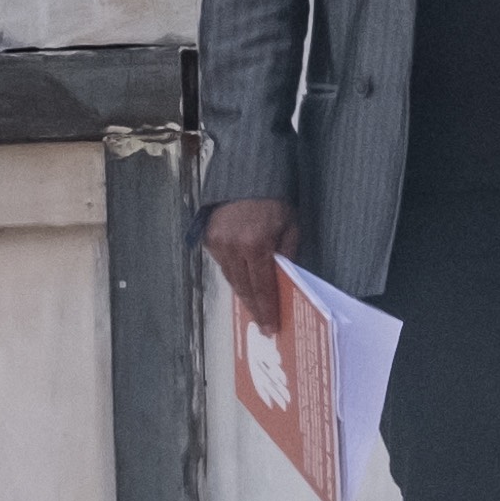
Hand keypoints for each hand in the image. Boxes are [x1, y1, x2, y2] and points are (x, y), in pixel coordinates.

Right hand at [202, 197, 294, 331]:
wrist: (247, 172)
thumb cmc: (274, 199)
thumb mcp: (290, 227)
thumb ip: (286, 256)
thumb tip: (284, 282)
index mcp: (255, 245)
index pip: (262, 287)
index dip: (267, 310)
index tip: (271, 328)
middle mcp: (232, 247)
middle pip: (244, 288)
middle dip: (255, 308)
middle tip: (263, 325)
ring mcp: (217, 243)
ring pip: (231, 279)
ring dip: (244, 294)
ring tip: (254, 309)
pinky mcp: (208, 238)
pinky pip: (222, 264)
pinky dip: (234, 275)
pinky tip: (244, 284)